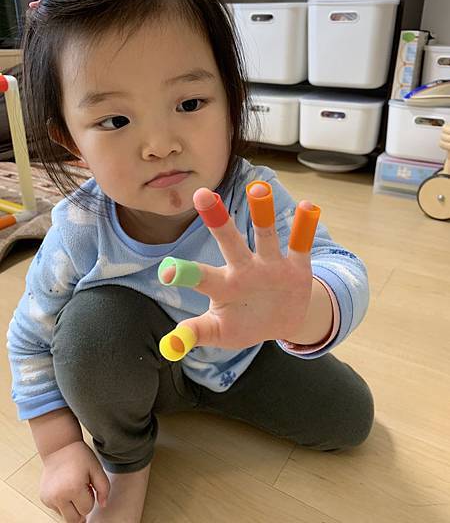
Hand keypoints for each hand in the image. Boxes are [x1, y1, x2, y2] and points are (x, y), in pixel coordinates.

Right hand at [40, 440, 109, 522]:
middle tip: (82, 491)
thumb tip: (103, 504)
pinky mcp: (44, 499)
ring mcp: (49, 498)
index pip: (87, 509)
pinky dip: (63, 503)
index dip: (90, 498)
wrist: (59, 448)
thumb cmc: (79, 457)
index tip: (88, 485)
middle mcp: (58, 496)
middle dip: (81, 508)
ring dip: (72, 507)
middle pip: (74, 519)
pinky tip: (65, 488)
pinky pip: (57, 510)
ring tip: (73, 488)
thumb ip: (104, 488)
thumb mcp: (96, 469)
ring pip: (65, 516)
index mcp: (73, 488)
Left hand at [158, 181, 319, 354]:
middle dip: (217, 220)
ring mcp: (270, 265)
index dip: (186, 274)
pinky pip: (300, 244)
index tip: (167, 271)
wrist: (282, 319)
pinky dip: (305, 227)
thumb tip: (168, 348)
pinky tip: (307, 206)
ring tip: (259, 189)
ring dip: (263, 214)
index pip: (202, 278)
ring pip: (265, 236)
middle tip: (202, 194)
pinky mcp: (295, 266)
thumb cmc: (243, 323)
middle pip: (230, 242)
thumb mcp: (220, 332)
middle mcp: (245, 268)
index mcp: (223, 286)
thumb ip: (196, 333)